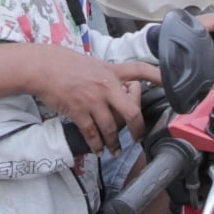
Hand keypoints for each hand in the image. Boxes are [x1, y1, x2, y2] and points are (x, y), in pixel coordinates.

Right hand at [28, 46, 157, 153]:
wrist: (43, 67)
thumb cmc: (66, 63)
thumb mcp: (93, 63)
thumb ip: (109, 76)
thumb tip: (122, 89)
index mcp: (111, 71)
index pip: (140, 71)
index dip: (157, 77)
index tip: (169, 84)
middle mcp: (106, 86)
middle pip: (131, 112)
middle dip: (137, 129)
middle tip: (137, 137)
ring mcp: (93, 100)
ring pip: (111, 128)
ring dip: (114, 142)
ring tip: (115, 150)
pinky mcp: (79, 111)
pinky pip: (92, 133)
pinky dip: (96, 144)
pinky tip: (98, 149)